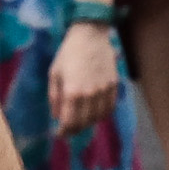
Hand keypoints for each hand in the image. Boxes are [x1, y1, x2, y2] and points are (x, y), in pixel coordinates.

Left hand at [47, 18, 119, 132]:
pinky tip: (95, 113)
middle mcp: (90, 94)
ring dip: (88, 123)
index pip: (69, 122)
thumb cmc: (68, 53)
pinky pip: (110, 108)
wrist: (90, 35)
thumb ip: (55, 97)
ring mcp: (104, 90)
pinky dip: (102, 115)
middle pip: (84, 123)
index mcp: (72, 92)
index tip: (59, 133)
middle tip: (68, 129)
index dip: (63, 132)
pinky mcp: (114, 85)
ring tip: (81, 121)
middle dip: (74, 129)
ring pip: (98, 118)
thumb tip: (57, 116)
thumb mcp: (54, 74)